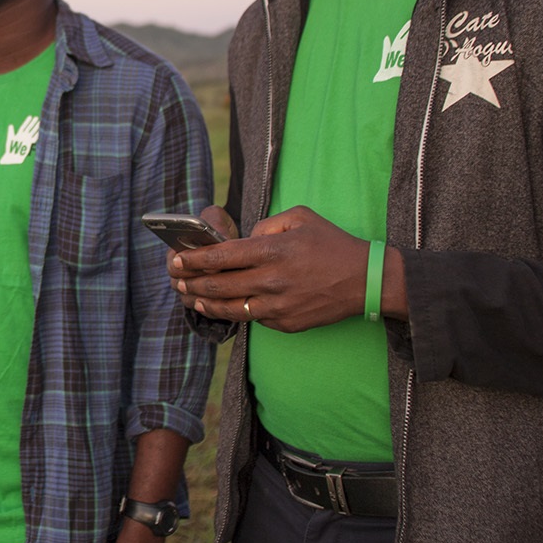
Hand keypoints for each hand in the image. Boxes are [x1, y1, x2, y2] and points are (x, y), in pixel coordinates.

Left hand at [168, 205, 384, 331]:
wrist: (366, 281)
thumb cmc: (332, 244)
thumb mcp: (301, 218)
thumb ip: (266, 225)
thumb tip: (244, 239)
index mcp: (272, 251)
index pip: (221, 256)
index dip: (194, 258)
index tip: (177, 258)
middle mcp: (271, 280)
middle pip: (218, 284)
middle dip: (191, 281)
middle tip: (175, 280)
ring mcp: (278, 305)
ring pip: (230, 308)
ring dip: (205, 302)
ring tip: (191, 297)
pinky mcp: (286, 324)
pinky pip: (253, 318)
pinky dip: (236, 312)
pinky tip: (222, 306)